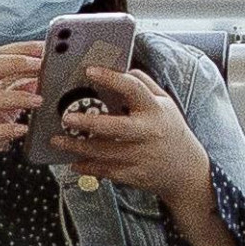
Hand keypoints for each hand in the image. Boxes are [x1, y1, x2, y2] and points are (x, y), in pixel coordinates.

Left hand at [45, 64, 214, 215]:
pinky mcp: (134, 175)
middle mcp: (148, 133)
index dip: (111, 78)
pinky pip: (105, 171)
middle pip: (114, 126)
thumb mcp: (166, 104)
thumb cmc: (171, 133)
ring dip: (77, 147)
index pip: (133, 89)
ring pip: (103, 152)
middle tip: (66, 117)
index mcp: (156, 110)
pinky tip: (74, 162)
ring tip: (57, 140)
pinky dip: (87, 167)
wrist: (187, 172)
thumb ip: (146, 85)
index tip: (90, 71)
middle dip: (87, 122)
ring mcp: (141, 156)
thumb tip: (123, 70)